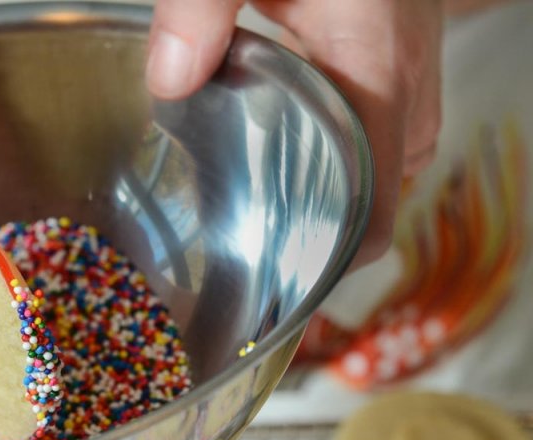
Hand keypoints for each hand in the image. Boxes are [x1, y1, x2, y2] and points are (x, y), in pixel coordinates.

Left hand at [146, 0, 442, 265]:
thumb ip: (203, 6)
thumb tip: (170, 81)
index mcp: (378, 75)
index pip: (373, 220)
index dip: (323, 264)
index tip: (262, 276)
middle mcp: (404, 91)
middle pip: (369, 208)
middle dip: (308, 229)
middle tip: (233, 232)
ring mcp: (405, 81)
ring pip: (371, 175)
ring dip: (318, 190)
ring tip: (248, 193)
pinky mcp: (392, 66)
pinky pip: (371, 138)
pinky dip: (330, 152)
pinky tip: (276, 138)